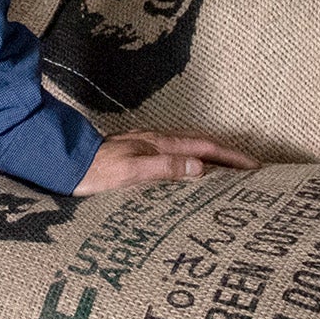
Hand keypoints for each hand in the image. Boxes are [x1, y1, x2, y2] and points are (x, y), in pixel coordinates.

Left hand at [79, 130, 257, 192]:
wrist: (64, 163)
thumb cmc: (95, 170)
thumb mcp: (131, 171)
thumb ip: (165, 168)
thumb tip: (201, 169)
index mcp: (159, 144)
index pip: (205, 148)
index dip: (232, 157)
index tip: (255, 166)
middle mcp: (156, 142)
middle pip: (202, 146)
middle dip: (229, 156)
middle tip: (252, 171)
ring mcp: (147, 147)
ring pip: (189, 151)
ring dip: (212, 160)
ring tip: (230, 174)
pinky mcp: (138, 156)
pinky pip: (176, 158)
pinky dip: (193, 165)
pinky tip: (192, 177)